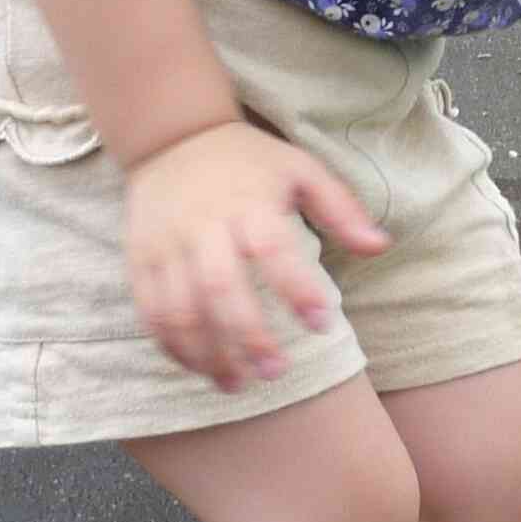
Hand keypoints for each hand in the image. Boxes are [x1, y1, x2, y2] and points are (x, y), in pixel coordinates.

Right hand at [123, 120, 392, 392]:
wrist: (172, 137)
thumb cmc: (249, 160)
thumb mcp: (301, 169)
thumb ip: (341, 209)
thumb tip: (381, 246)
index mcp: (248, 201)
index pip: (273, 249)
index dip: (297, 289)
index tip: (323, 324)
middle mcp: (202, 225)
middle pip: (220, 288)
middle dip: (247, 336)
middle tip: (276, 373)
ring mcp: (166, 244)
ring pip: (178, 308)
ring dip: (205, 352)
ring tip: (236, 384)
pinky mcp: (140, 259)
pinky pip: (150, 310)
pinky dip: (172, 345)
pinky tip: (199, 366)